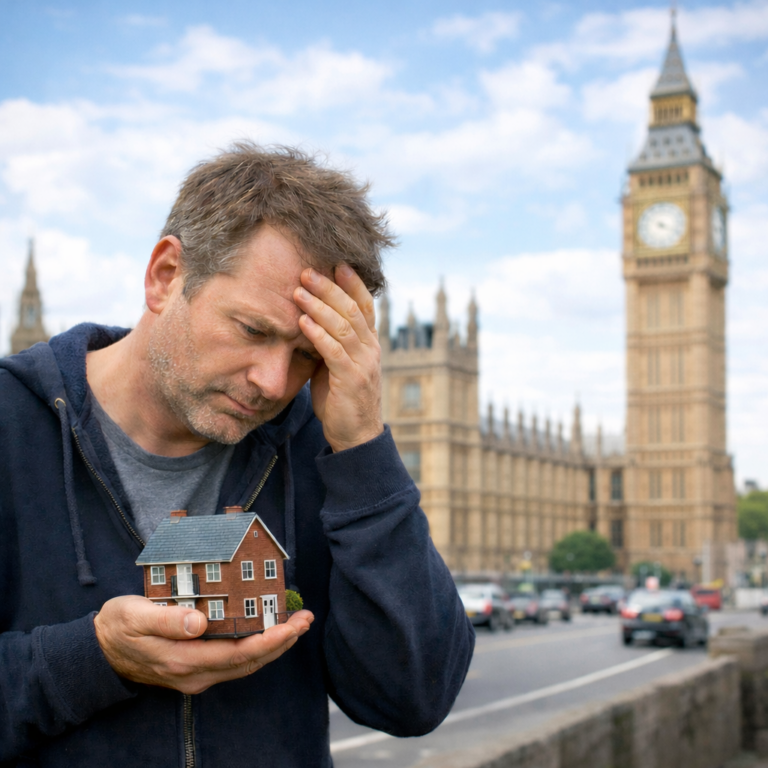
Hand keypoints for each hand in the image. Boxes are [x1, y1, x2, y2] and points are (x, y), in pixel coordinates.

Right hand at [94, 595, 313, 694]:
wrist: (98, 652)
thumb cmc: (118, 627)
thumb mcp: (135, 615)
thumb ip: (168, 619)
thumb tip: (200, 622)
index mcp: (184, 659)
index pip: (239, 654)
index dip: (270, 640)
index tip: (292, 625)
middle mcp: (195, 673)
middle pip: (249, 661)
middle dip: (282, 641)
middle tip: (305, 619)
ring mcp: (196, 674)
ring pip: (244, 663)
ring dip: (273, 645)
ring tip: (296, 623)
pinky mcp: (195, 668)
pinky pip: (234, 661)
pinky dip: (256, 647)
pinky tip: (267, 631)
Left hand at [294, 265, 384, 451]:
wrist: (355, 435)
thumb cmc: (342, 398)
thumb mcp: (336, 364)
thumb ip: (329, 341)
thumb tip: (307, 317)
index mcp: (369, 343)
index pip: (364, 305)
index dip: (352, 283)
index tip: (336, 262)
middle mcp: (371, 349)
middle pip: (353, 309)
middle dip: (329, 288)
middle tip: (307, 270)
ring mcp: (364, 364)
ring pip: (344, 326)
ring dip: (320, 306)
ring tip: (299, 291)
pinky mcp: (352, 380)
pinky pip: (335, 351)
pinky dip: (318, 335)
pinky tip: (302, 323)